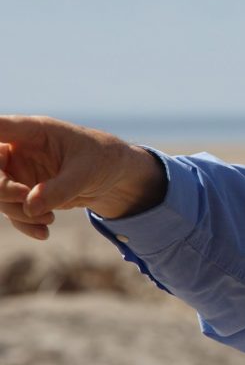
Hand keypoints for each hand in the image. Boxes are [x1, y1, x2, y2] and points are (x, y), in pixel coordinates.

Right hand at [0, 115, 166, 239]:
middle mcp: (18, 149)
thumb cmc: (102, 160)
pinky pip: (12, 210)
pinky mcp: (24, 193)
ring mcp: (18, 171)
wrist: (114, 177)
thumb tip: (30, 208)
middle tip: (23, 196)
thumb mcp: (87, 172)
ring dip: (17, 211)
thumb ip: (60, 188)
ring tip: (49, 219)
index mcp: (32, 131)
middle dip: (1, 187)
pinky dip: (25, 224)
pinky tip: (44, 232)